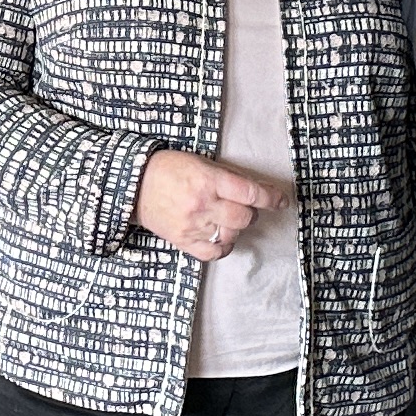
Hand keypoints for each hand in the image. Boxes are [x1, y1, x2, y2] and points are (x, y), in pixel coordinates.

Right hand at [135, 149, 274, 261]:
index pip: (250, 193)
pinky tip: (222, 238)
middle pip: (244, 217)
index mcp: (208, 180)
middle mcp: (202, 204)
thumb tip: (260, 190)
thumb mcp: (201, 163)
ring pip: (231, 235)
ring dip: (235, 228)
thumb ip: (229, 178)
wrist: (134, 184)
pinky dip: (224, 247)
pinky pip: (214, 252)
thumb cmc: (169, 169)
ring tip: (225, 220)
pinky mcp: (183, 240)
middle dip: (250, 213)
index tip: (281, 201)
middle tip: (242, 208)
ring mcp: (192, 225)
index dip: (271, 198)